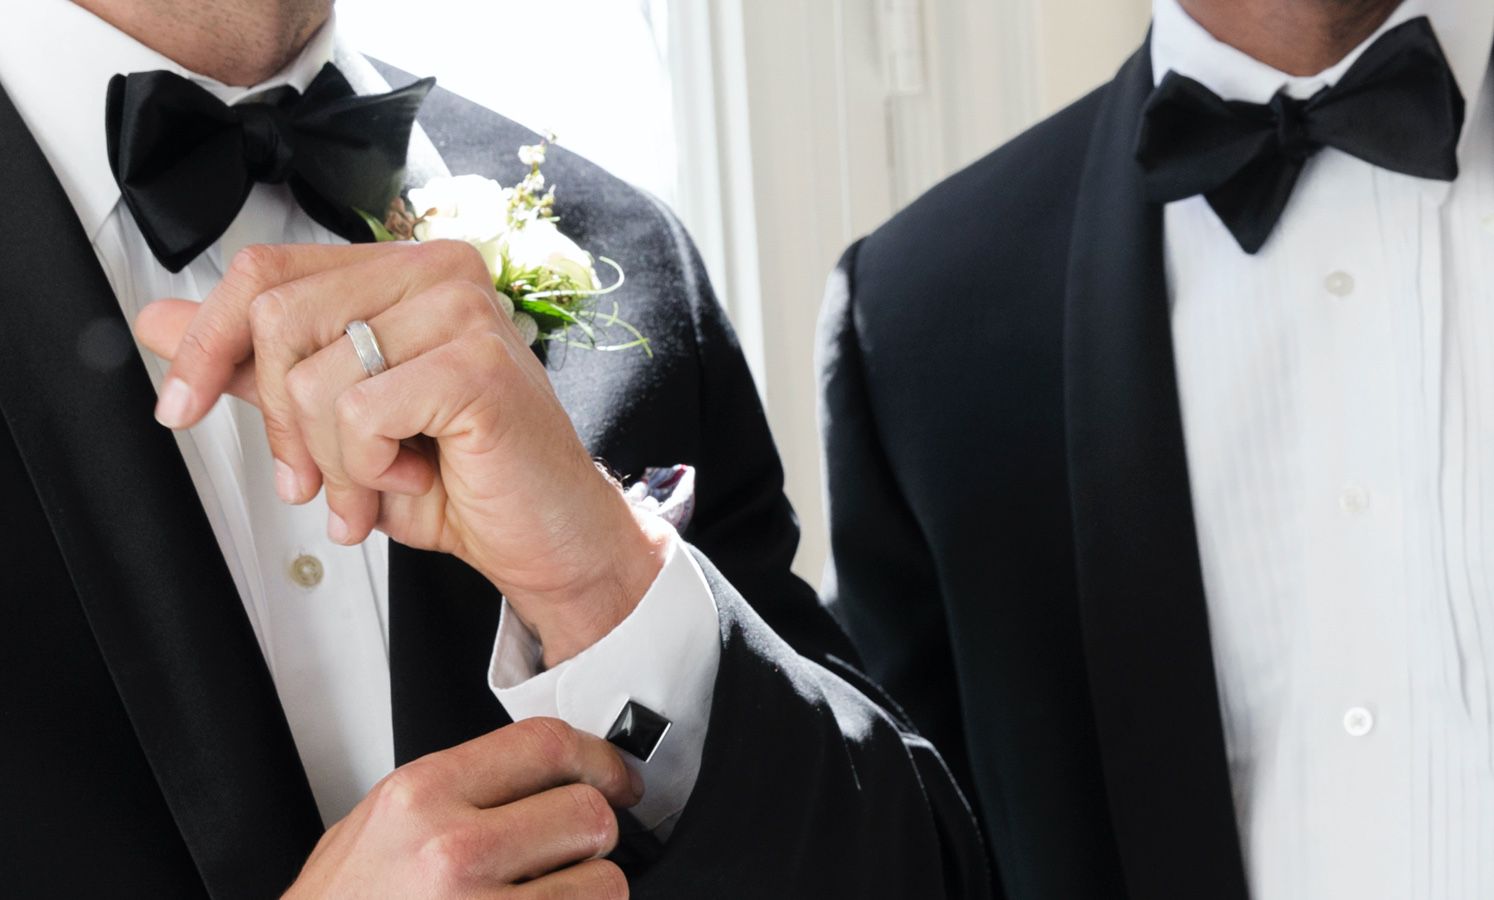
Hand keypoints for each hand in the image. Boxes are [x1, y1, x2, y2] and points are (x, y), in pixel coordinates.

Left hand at [135, 241, 669, 663]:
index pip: (268, 270)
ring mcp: (462, 311)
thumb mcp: (339, 422)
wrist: (548, 537)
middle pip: (278, 317)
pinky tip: (408, 480)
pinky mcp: (477, 364)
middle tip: (317, 479)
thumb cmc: (464, 478)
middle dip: (280, 423)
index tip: (185, 405)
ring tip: (377, 487)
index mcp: (402, 272)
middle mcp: (436, 273)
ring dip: (331, 461)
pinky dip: (367, 470)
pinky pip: (359, 414)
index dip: (209, 339)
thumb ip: (260, 366)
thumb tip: (162, 322)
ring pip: (314, 375)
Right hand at [285, 718, 636, 898]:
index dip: (599, 758)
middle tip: (573, 851)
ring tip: (546, 897)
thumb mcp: (375, 825)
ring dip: (589, 892)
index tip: (616, 778)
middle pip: (587, 814)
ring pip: (603, 883)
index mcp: (422, 795)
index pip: (546, 743)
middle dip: (592, 835)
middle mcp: (452, 851)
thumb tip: (541, 774)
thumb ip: (456, 790)